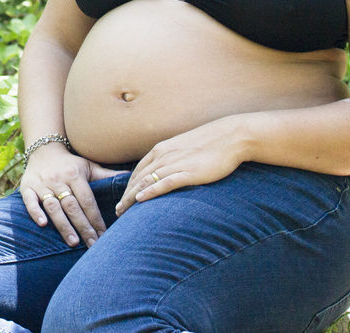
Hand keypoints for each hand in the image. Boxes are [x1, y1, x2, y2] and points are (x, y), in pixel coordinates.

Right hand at [19, 145, 121, 247]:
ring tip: (73, 242)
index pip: (87, 200)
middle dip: (83, 227)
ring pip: (53, 206)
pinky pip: (29, 200)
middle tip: (92, 245)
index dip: (96, 218)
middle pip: (72, 206)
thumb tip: (131, 176)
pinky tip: (42, 224)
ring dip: (63, 224)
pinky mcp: (27, 187)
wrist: (42, 149)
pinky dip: (35, 212)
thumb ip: (107, 175)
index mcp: (75, 175)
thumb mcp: (88, 166)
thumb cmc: (70, 163)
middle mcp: (59, 179)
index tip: (104, 236)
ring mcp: (42, 184)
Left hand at [116, 116, 245, 215]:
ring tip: (123, 211)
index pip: (139, 171)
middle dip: (126, 196)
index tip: (123, 200)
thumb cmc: (210, 144)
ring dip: (132, 197)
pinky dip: (150, 191)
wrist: (231, 136)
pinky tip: (140, 200)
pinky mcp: (188, 172)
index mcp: (161, 149)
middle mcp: (164, 156)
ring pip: (146, 182)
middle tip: (118, 211)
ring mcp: (175, 163)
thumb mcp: (185, 149)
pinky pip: (164, 183)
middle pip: (138, 178)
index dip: (129, 186)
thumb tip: (167, 171)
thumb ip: (173, 159)